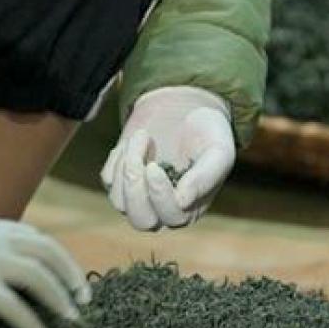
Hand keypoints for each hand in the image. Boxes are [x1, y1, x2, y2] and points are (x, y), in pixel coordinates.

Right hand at [0, 202, 89, 327]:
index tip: (68, 273)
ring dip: (60, 298)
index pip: (36, 237)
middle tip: (83, 297)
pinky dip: (31, 321)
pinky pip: (12, 304)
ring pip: (39, 276)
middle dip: (71, 274)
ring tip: (71, 319)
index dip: (57, 256)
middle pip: (49, 251)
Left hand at [101, 86, 235, 230]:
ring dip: (126, 167)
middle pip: (141, 220)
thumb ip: (206, 176)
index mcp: (190, 207)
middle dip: (135, 189)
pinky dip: (117, 158)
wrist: (188, 108)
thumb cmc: (208, 132)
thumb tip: (183, 201)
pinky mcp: (121, 181)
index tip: (154, 167)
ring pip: (120, 201)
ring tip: (142, 135)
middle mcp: (162, 209)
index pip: (171, 216)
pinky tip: (135, 139)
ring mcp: (139, 197)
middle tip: (136, 159)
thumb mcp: (219, 150)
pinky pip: (109, 179)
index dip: (159, 195)